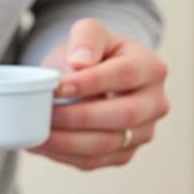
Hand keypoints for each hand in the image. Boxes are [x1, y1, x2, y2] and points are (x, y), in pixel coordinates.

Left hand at [30, 18, 169, 169]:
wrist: (98, 77)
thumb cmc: (94, 53)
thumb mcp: (91, 32)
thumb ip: (87, 38)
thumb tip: (80, 62)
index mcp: (152, 68)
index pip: (125, 75)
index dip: (91, 83)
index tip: (58, 87)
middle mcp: (155, 104)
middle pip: (122, 116)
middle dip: (78, 117)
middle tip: (44, 113)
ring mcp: (143, 133)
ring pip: (106, 144)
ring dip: (67, 141)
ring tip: (37, 132)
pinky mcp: (124, 154)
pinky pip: (94, 161)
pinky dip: (64, 155)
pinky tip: (41, 144)